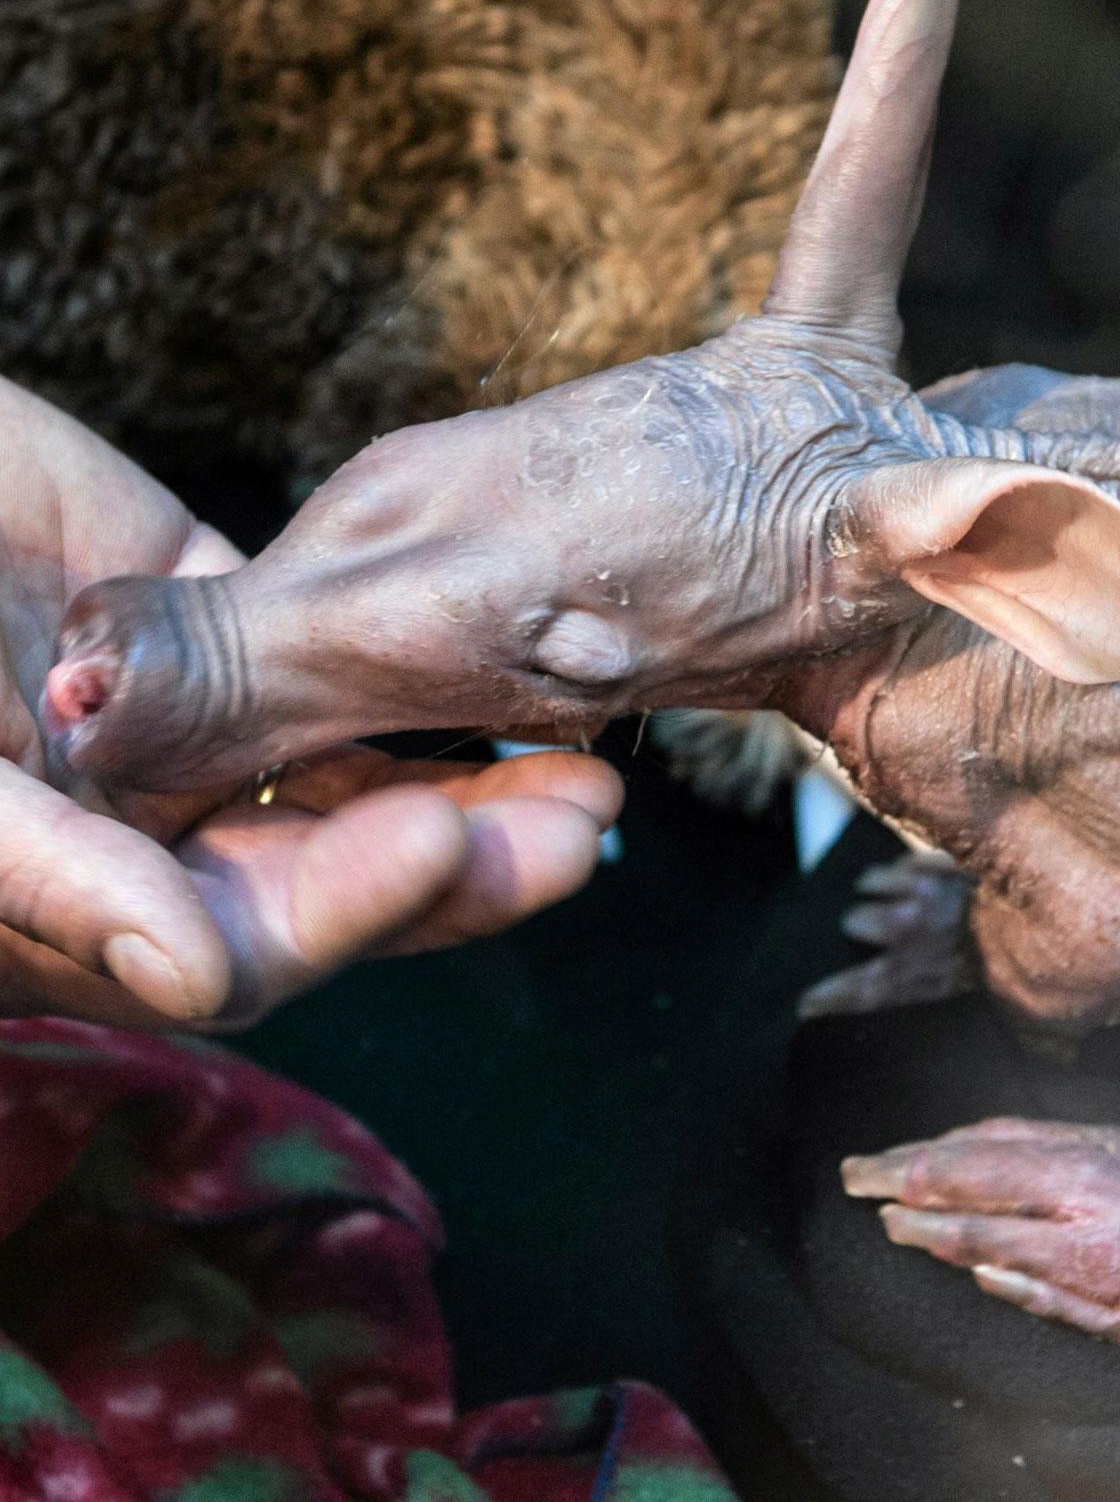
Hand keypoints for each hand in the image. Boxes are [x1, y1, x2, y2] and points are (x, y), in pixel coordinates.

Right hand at [0, 377, 622, 1026]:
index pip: (234, 939)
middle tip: (578, 826)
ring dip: (475, 773)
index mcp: (68, 898)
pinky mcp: (204, 616)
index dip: (344, 906)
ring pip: (355, 769)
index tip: (439, 844)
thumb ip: (46, 868)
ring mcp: (180, 727)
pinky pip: (336, 653)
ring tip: (587, 763)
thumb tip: (198, 982)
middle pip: (330, 871)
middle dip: (459, 860)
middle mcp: (136, 830)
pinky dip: (422, 665)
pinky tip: (519, 662)